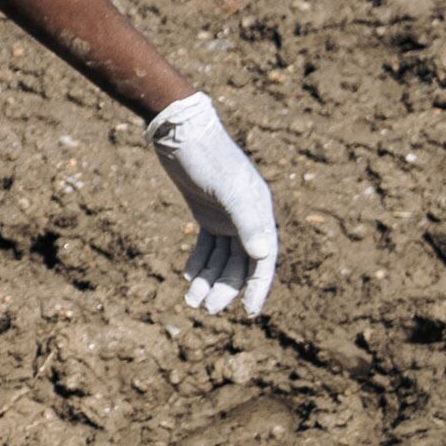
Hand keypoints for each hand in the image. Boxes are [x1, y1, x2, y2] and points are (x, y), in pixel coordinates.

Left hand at [147, 92, 280, 315]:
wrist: (181, 133)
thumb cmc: (208, 159)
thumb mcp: (228, 191)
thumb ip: (246, 222)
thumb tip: (263, 255)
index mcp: (259, 213)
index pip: (263, 260)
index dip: (257, 287)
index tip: (249, 312)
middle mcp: (246, 217)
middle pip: (240, 263)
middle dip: (225, 288)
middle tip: (206, 309)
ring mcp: (226, 216)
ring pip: (221, 258)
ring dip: (209, 279)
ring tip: (191, 301)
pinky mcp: (206, 212)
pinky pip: (207, 245)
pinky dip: (199, 262)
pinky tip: (188, 277)